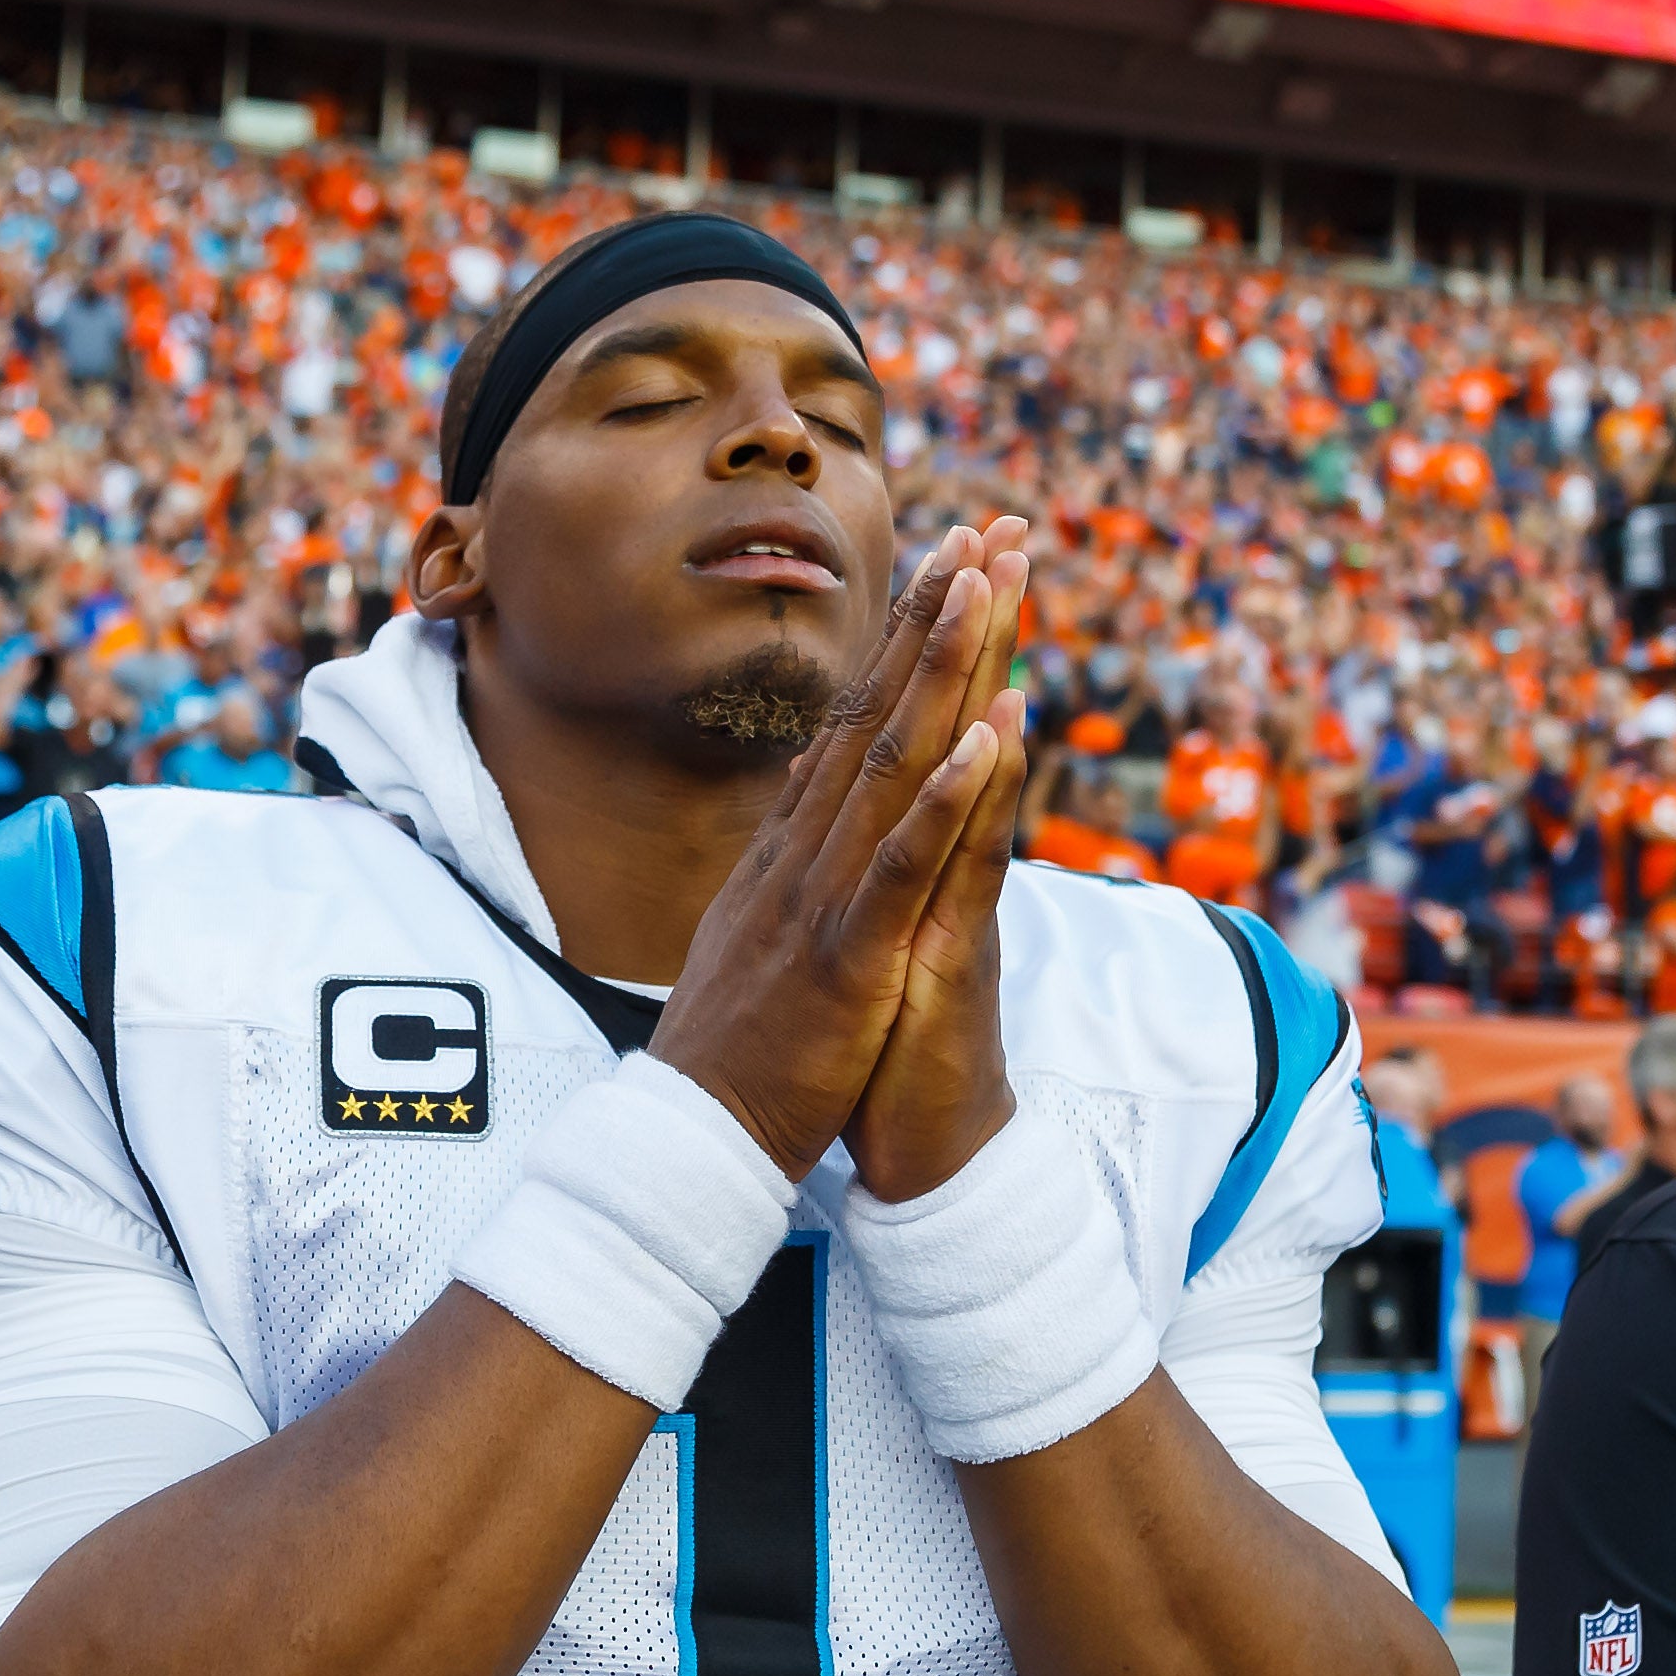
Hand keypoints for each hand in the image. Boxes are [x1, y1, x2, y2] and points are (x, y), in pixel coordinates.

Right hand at [650, 530, 1019, 1181]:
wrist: (691, 1142)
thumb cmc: (738, 1045)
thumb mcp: (759, 926)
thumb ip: (790, 849)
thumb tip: (813, 781)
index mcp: (792, 849)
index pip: (854, 722)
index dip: (903, 640)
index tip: (948, 563)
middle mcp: (804, 853)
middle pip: (875, 715)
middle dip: (932, 620)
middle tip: (983, 533)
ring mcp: (821, 899)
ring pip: (889, 766)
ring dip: (939, 674)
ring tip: (984, 589)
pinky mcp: (845, 958)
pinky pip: (899, 869)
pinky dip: (940, 803)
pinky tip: (982, 742)